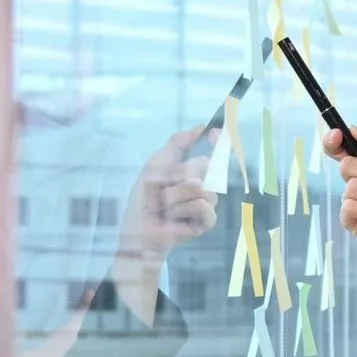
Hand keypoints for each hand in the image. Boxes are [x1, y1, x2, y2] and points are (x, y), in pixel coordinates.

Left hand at [118, 127, 218, 262]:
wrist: (139, 228)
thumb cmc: (145, 197)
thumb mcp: (156, 165)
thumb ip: (177, 144)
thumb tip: (200, 128)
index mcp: (192, 169)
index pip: (212, 151)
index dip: (217, 141)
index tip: (214, 134)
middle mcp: (204, 183)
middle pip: (205, 165)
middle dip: (178, 175)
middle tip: (164, 189)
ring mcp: (208, 202)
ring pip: (201, 187)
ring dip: (175, 196)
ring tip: (166, 207)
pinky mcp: (208, 220)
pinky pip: (203, 206)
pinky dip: (182, 209)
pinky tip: (174, 217)